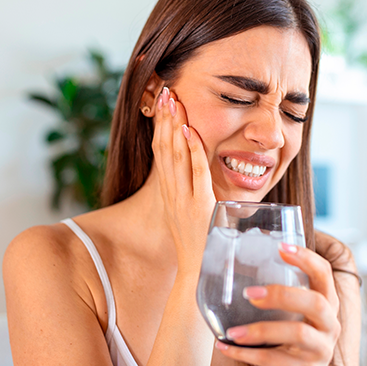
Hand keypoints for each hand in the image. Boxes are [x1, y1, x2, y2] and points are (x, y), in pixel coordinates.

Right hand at [151, 86, 215, 273]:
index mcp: (169, 194)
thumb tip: (205, 179)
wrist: (197, 276)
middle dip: (163, 117)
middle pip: (164, 148)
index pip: (161, 153)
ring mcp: (183, 200)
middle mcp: (172, 193)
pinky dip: (193, 150)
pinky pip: (196, 173)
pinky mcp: (198, 207)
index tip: (161, 102)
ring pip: (175, 155)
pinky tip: (190, 130)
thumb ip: (196, 196)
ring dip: (174, 125)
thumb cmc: (201, 248)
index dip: (160, 126)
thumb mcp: (192, 216)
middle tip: (163, 89)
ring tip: (172, 99)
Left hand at [215, 243, 340, 365]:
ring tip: (233, 331)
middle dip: (282, 294)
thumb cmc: (291, 344)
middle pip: (317, 302)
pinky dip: (247, 354)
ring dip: (261, 329)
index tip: (281, 247)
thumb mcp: (292, 317)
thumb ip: (279, 297)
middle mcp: (330, 325)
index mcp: (326, 305)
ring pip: (298, 333)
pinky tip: (226, 347)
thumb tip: (236, 265)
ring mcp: (322, 350)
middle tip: (250, 294)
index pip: (324, 274)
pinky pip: (276, 361)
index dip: (307, 259)